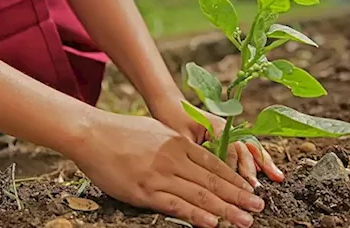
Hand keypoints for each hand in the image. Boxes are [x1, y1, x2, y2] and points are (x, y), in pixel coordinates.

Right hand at [71, 112, 264, 227]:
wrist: (91, 134)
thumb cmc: (120, 132)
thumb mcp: (155, 131)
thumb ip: (176, 145)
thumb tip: (192, 156)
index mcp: (177, 143)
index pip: (214, 165)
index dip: (235, 179)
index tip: (250, 190)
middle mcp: (173, 159)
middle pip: (213, 181)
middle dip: (238, 196)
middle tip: (258, 207)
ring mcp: (159, 175)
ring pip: (200, 195)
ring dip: (226, 209)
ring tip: (245, 220)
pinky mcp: (144, 191)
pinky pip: (175, 205)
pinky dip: (196, 215)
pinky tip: (212, 222)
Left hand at [159, 105, 284, 186]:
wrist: (170, 105)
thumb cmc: (172, 119)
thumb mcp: (180, 137)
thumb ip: (195, 151)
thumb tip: (207, 172)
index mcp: (216, 125)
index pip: (229, 148)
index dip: (233, 166)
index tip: (235, 183)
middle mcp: (227, 128)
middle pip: (244, 148)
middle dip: (251, 169)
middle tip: (255, 187)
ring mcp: (230, 132)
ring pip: (250, 148)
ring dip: (263, 164)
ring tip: (277, 177)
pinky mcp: (229, 138)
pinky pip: (247, 149)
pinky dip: (259, 160)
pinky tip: (271, 171)